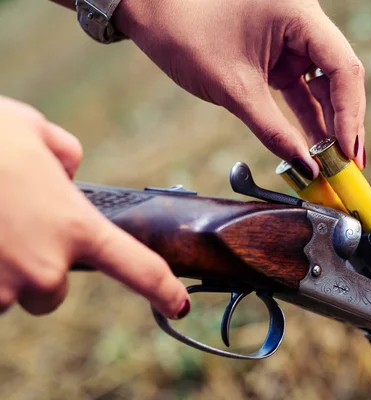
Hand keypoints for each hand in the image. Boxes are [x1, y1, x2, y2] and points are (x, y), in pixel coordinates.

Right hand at [0, 96, 189, 318]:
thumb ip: (65, 155)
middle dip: (39, 270)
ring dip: (1, 270)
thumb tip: (66, 171)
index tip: (177, 304)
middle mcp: (46, 268)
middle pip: (53, 293)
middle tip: (14, 232)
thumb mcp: (36, 132)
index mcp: (77, 227)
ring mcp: (4, 288)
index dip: (161, 289)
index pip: (137, 268)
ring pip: (10, 295)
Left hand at [114, 0, 365, 179]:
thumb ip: (274, 130)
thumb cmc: (186, 35)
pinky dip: (306, 116)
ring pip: (323, 86)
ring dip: (327, 124)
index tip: (350, 154)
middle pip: (339, 77)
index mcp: (299, 14)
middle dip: (344, 123)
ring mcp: (293, 37)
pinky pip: (302, 87)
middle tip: (349, 166)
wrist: (152, 11)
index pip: (343, 67)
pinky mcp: (280, 53)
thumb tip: (308, 169)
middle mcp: (304, 22)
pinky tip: (314, 147)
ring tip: (333, 164)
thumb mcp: (234, 89)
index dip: (350, 114)